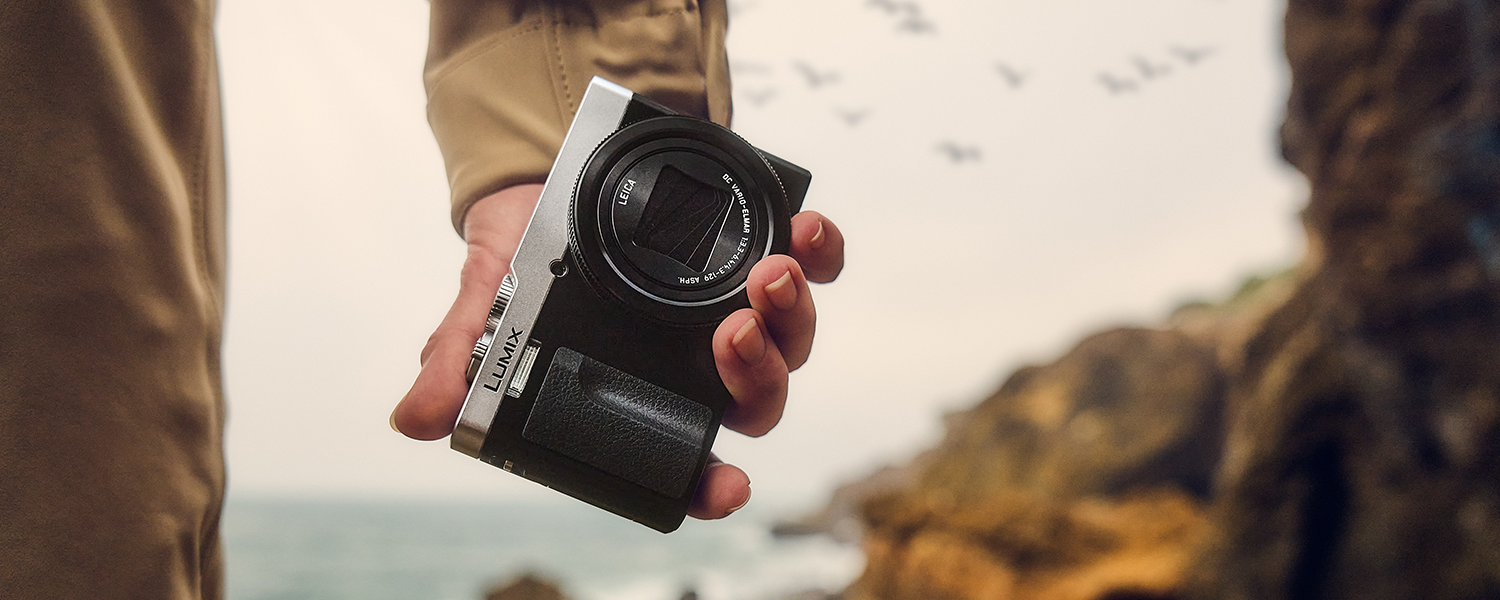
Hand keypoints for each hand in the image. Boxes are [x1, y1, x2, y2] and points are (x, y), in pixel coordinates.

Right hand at [390, 183, 844, 519]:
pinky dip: (820, 253)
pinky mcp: (762, 249)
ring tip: (767, 275)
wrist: (553, 162)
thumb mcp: (488, 297)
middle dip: (756, 376)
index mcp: (640, 392)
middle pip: (754, 400)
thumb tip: (416, 420)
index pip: (684, 457)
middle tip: (732, 334)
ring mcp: (738, 308)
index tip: (728, 485)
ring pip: (792, 341)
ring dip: (792, 316)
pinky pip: (816, 267)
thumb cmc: (527, 247)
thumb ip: (463, 357)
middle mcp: (697, 362)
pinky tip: (806, 229)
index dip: (709, 483)